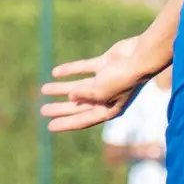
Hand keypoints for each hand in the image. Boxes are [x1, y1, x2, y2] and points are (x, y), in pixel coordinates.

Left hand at [42, 32, 164, 135]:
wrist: (140, 56)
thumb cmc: (123, 78)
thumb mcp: (101, 91)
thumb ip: (85, 95)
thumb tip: (71, 97)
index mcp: (109, 109)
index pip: (84, 119)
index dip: (66, 123)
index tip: (49, 126)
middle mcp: (107, 97)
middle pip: (79, 105)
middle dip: (61, 108)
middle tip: (43, 110)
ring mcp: (106, 80)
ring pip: (79, 87)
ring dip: (61, 89)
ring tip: (44, 89)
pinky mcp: (104, 64)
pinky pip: (83, 69)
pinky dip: (70, 71)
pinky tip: (56, 72)